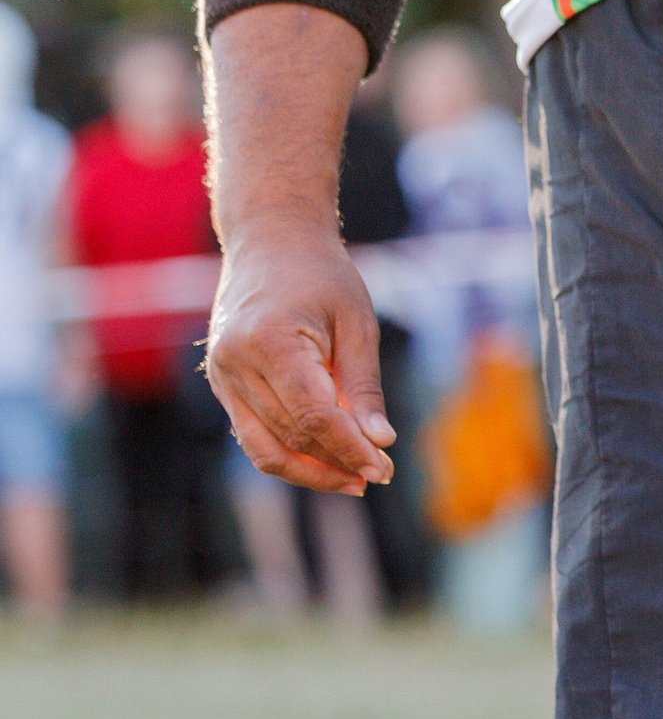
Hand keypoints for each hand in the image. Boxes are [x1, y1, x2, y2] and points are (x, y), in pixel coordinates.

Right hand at [207, 216, 394, 494]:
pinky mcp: (223, 386)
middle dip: (338, 461)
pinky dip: (288, 454)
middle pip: (291, 435)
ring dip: (311, 470)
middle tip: (381, 473)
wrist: (270, 239)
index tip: (384, 468)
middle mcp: (236, 363)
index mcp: (271, 341)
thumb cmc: (321, 275)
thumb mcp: (357, 323)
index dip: (350, 449)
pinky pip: (254, 436)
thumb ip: (364, 387)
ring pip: (266, 448)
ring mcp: (223, 377)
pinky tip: (326, 462)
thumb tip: (380, 443)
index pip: (313, 416)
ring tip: (356, 478)